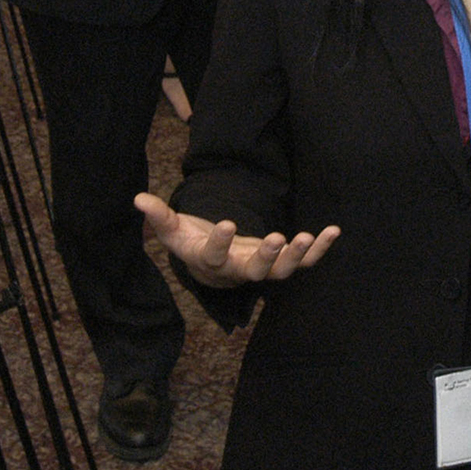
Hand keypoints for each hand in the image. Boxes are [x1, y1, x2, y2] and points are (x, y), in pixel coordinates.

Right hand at [135, 193, 339, 286]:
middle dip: (268, 256)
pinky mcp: (280, 263)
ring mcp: (262, 269)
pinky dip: (319, 249)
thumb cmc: (193, 243)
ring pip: (282, 271)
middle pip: (255, 271)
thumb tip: (138, 198)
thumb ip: (160, 216)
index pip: (214, 256)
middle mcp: (239, 270)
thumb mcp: (175, 231)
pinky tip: (333, 231)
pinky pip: (304, 262)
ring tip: (308, 236)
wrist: (214, 265)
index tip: (224, 223)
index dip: (219, 242)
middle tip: (279, 238)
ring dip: (298, 255)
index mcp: (211, 262)